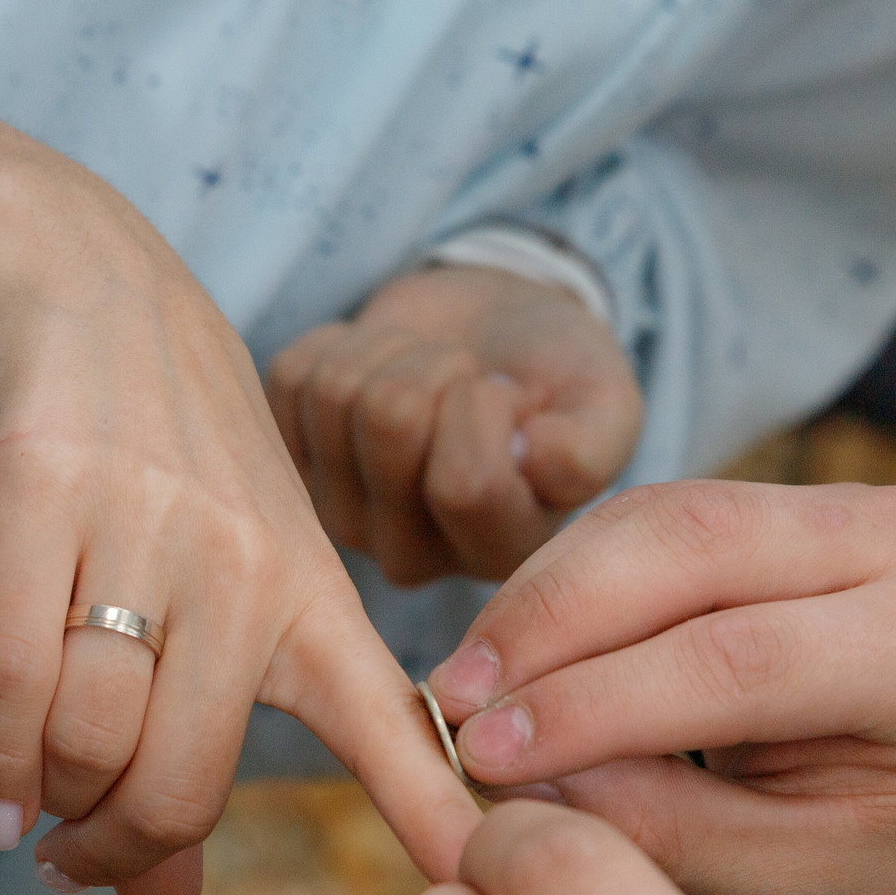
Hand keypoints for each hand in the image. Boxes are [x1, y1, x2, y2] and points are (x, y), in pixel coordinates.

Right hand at [0, 59, 480, 894]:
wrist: (84, 280)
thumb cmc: (169, 464)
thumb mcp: (230, 582)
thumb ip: (209, 742)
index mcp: (315, 592)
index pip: (394, 726)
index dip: (438, 818)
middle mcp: (245, 564)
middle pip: (185, 782)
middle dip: (123, 854)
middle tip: (83, 868)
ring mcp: (145, 525)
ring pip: (93, 740)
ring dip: (50, 810)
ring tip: (34, 819)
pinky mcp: (41, 487)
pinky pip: (12, 678)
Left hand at [265, 264, 642, 586]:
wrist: (495, 339)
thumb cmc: (556, 378)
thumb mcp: (605, 405)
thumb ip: (592, 445)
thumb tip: (539, 459)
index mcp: (498, 555)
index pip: (465, 484)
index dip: (485, 405)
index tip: (511, 393)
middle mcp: (411, 555)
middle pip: (391, 422)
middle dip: (438, 364)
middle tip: (467, 375)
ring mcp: (340, 513)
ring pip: (336, 392)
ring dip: (392, 349)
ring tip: (429, 369)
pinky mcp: (290, 460)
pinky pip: (293, 373)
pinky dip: (343, 340)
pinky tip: (381, 367)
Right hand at [423, 481, 895, 894]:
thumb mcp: (798, 883)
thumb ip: (662, 826)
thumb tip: (508, 775)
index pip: (740, 655)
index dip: (593, 701)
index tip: (480, 752)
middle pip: (692, 544)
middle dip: (549, 621)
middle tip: (450, 702)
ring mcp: (866, 505)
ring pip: (662, 516)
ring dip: (548, 596)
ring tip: (468, 685)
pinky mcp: (807, 503)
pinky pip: (666, 521)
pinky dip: (578, 583)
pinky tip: (517, 649)